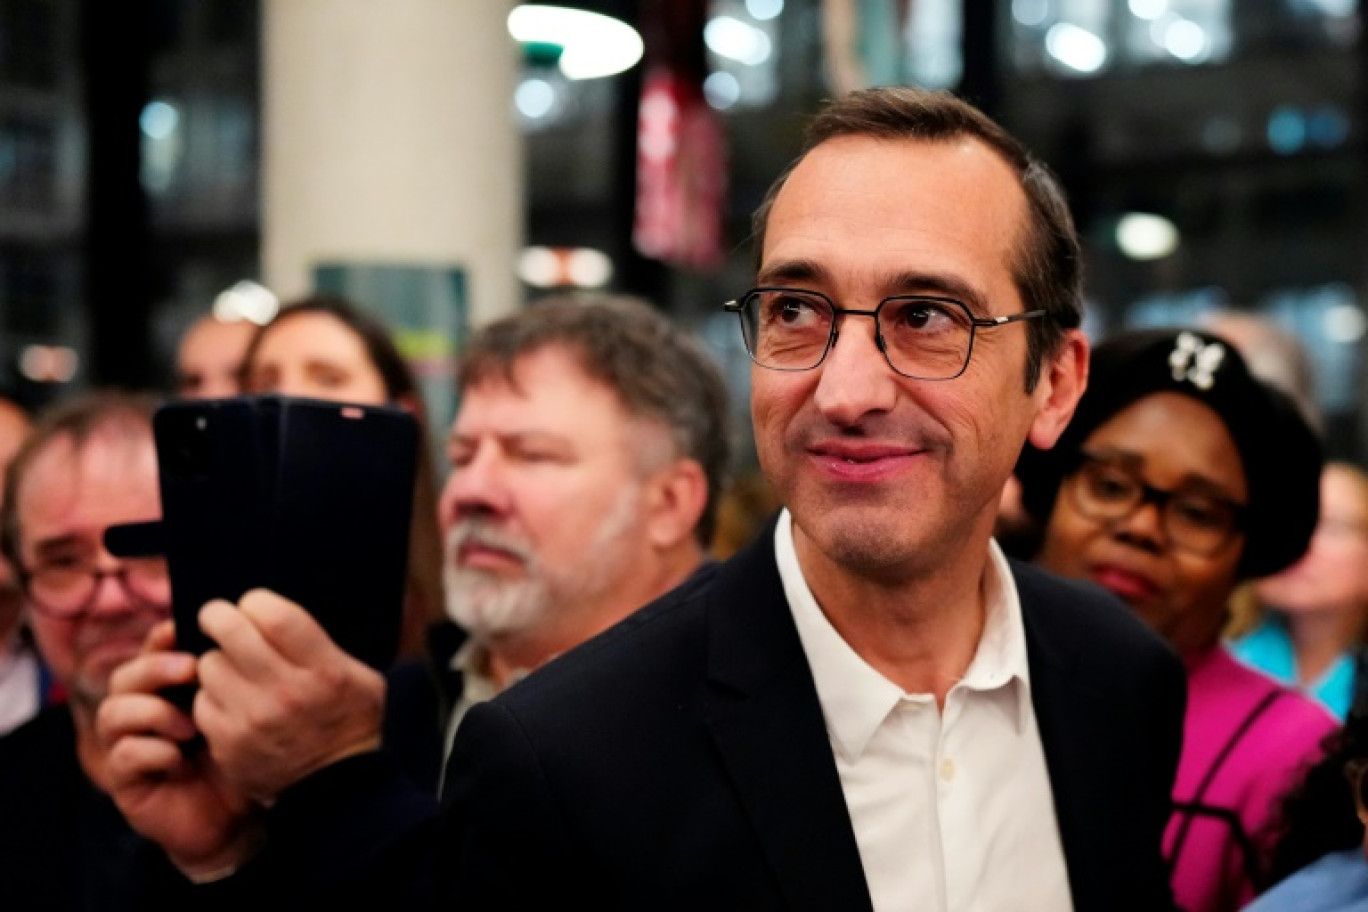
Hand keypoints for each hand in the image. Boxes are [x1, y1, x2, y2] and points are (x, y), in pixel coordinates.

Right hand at [97, 620, 263, 877]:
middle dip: (155, 668)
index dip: (161, 638)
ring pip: (113, 713)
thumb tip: (239, 634)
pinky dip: (151, 752)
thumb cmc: (241, 757)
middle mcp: (141, 714)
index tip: (182, 629)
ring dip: (152, 712)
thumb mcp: (242, 712)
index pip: (151, 652)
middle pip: (124, 676)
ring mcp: (129, 747)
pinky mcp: (126, 783)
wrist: (238, 818)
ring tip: (190, 726)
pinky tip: (178, 759)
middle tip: (191, 670)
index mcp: (168, 690)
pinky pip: (122, 756)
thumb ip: (233, 678)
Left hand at [194, 589, 385, 804]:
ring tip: (232, 667)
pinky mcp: (228, 743)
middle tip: (217, 616)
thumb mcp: (362, 677)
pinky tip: (230, 701)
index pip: (274, 615)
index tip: (252, 605)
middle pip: (231, 631)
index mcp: (323, 670)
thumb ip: (326, 645)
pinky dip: (212, 697)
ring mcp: (252, 720)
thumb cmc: (350, 720)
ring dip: (217, 661)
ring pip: (209, 665)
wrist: (338, 787)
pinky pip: (202, 702)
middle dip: (218, 616)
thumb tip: (280, 612)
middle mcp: (286, 693)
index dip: (256, 601)